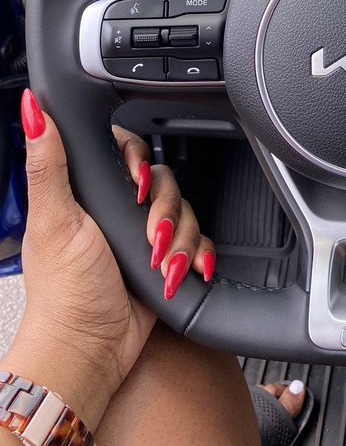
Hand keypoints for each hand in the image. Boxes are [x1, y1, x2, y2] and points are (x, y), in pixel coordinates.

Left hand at [0, 90, 214, 431]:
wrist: (91, 350)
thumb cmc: (64, 290)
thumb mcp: (55, 218)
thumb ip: (48, 161)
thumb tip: (31, 109)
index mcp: (89, 191)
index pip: (129, 150)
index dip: (141, 162)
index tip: (137, 185)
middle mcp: (118, 209)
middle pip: (166, 181)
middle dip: (167, 211)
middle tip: (149, 236)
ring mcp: (144, 236)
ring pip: (186, 213)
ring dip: (180, 240)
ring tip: (161, 265)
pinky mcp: (166, 260)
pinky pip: (200, 244)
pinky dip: (197, 258)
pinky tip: (182, 273)